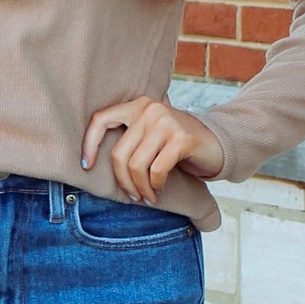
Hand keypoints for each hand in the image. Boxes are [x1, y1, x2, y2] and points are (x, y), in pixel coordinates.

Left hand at [80, 96, 225, 204]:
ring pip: (137, 165)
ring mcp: (166, 122)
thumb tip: (92, 164)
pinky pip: (157, 171)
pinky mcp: (181, 138)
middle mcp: (150, 109)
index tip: (86, 166)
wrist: (217, 144)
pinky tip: (159, 191)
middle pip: (119, 154)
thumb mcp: (151, 135)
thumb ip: (130, 138)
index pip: (101, 120)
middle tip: (133, 196)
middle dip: (123, 181)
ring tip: (148, 197)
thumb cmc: (178, 146)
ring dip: (141, 188)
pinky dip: (156, 186)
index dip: (89, 144)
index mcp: (138, 106)